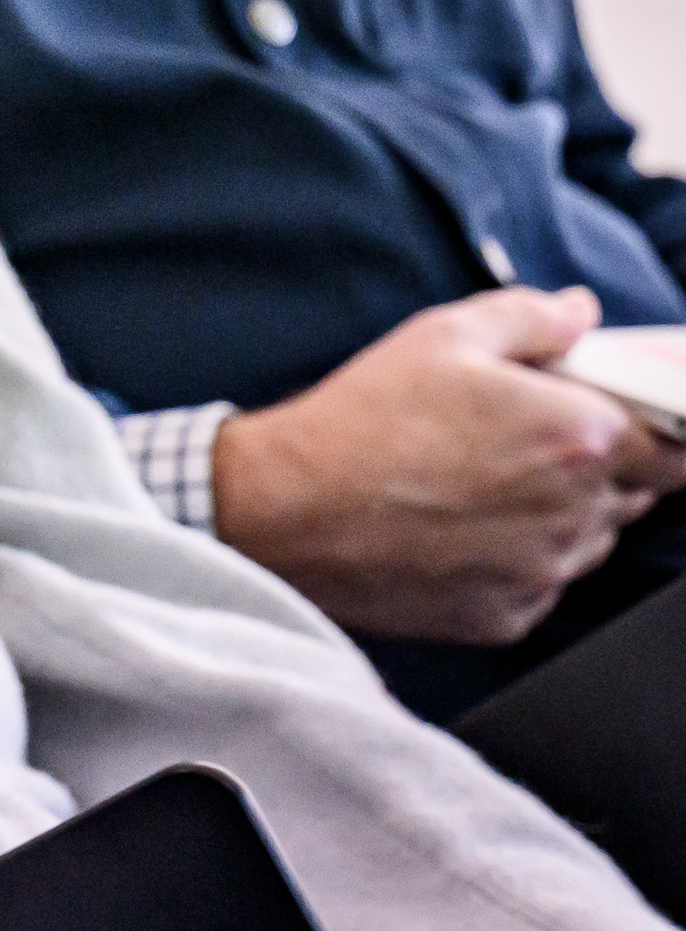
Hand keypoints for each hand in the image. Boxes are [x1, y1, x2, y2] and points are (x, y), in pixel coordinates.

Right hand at [213, 288, 679, 643]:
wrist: (284, 510)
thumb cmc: (362, 418)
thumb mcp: (440, 336)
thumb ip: (530, 318)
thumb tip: (580, 312)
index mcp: (582, 436)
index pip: (679, 446)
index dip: (659, 434)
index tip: (628, 426)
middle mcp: (578, 512)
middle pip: (635, 496)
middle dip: (601, 470)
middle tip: (524, 445)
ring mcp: (543, 573)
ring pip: (588, 544)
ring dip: (559, 517)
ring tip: (478, 487)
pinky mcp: (506, 617)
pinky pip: (537, 586)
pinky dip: (514, 561)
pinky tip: (454, 530)